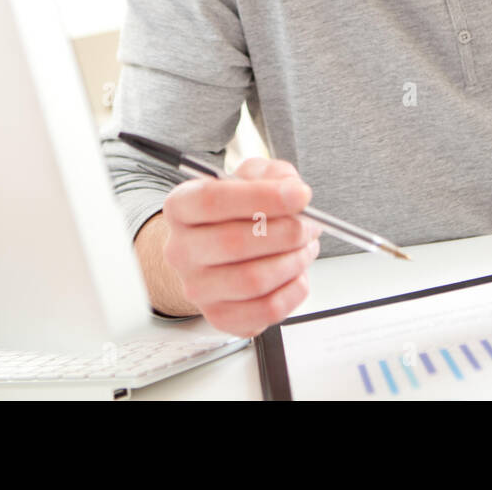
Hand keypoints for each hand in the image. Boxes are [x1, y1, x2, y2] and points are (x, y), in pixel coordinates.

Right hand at [159, 158, 320, 337]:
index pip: (211, 200)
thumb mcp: (252, 178)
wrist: (218, 254)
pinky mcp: (220, 317)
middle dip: (286, 232)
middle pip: (233, 242)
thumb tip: (293, 191)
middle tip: (311, 224)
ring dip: (293, 261)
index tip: (300, 195)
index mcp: (180, 207)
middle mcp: (181, 250)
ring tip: (306, 247)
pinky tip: (297, 273)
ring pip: (253, 280)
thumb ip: (273, 175)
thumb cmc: (237, 213)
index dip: (262, 197)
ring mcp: (197, 288)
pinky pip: (266, 310)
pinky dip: (293, 290)